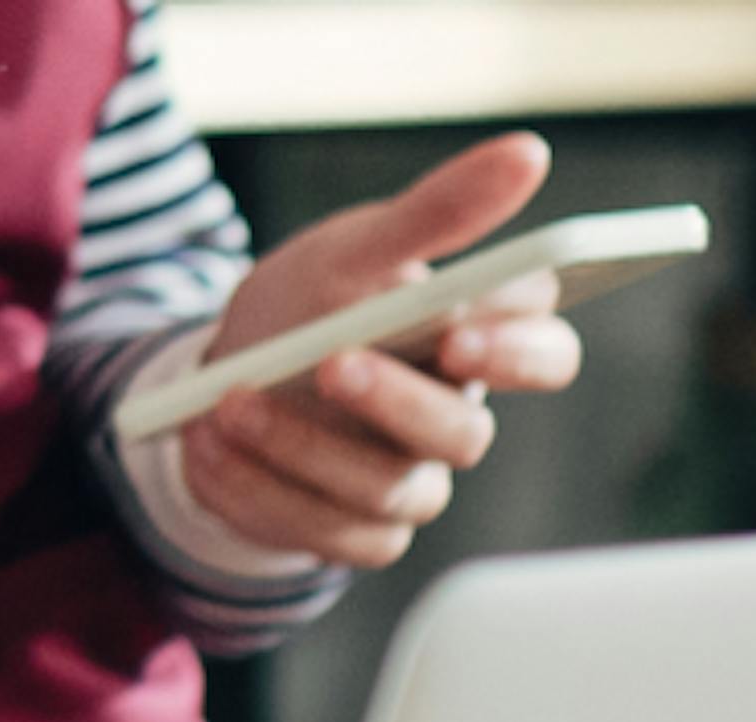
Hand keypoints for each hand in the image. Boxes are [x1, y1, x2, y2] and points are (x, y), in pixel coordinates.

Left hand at [184, 133, 583, 568]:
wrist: (222, 378)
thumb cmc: (313, 303)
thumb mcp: (358, 246)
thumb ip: (439, 210)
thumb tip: (530, 152)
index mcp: (476, 342)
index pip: (544, 353)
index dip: (514, 352)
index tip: (458, 330)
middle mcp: (454, 421)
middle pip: (463, 435)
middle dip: (395, 402)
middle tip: (332, 363)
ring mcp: (409, 485)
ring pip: (384, 490)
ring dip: (300, 447)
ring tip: (228, 403)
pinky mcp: (356, 535)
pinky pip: (324, 532)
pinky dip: (261, 492)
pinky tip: (210, 448)